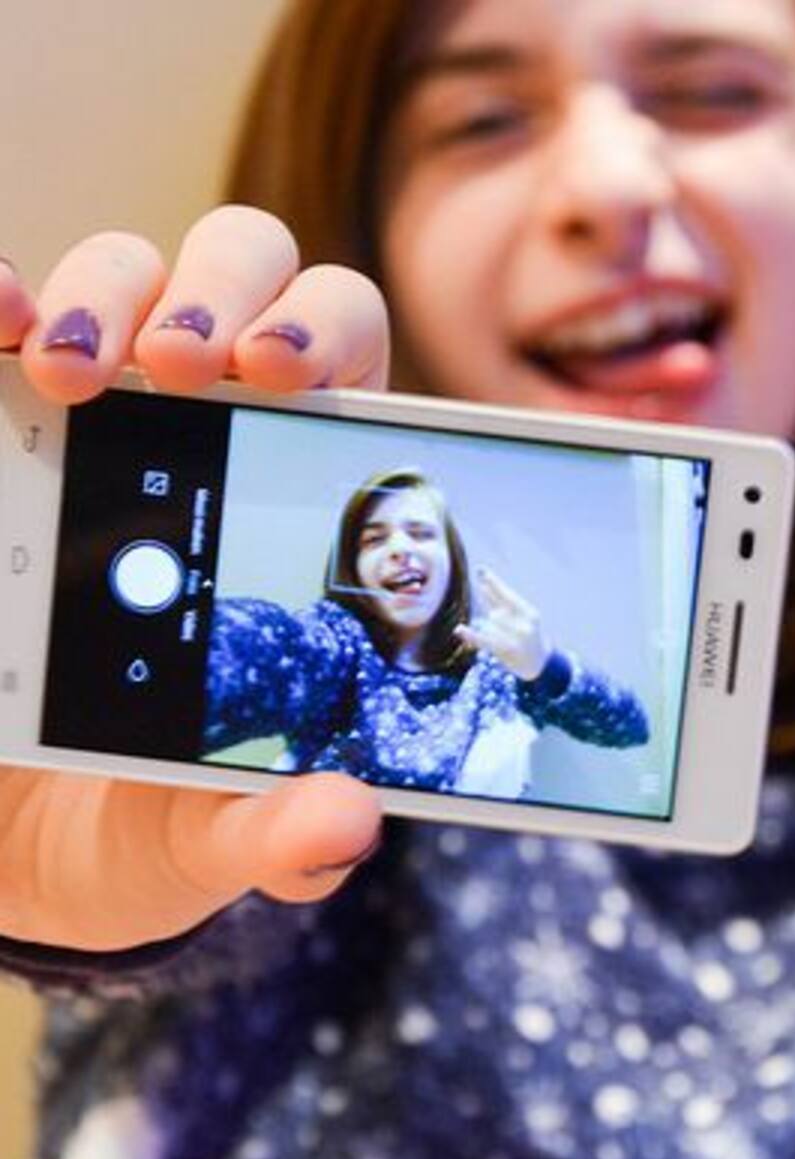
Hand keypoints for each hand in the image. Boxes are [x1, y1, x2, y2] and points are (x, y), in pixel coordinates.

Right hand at [0, 207, 392, 949]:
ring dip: (105, 291)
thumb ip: (275, 834)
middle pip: (248, 281)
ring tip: (69, 372)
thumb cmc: (134, 815)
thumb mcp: (204, 832)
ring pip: (125, 274)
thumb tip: (347, 825)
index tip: (282, 378)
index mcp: (293, 503)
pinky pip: (4, 315)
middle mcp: (208, 433)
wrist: (18, 835)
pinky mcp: (2, 422)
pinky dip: (0, 295)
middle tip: (189, 371)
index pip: (343, 363)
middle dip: (223, 296)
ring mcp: (97, 415)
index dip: (323, 336)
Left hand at [455, 566, 550, 680]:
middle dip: (494, 618)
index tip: (481, 570)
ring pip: (489, 626)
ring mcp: (516, 638)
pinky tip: (459, 629)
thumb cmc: (527, 637)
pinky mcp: (506, 650)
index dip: (493, 583)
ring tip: (507, 641)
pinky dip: (471, 635)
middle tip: (508, 631)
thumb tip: (483, 585)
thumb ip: (500, 604)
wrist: (539, 664)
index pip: (507, 596)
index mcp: (529, 613)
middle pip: (495, 613)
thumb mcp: (519, 618)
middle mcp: (524, 624)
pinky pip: (484, 640)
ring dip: (492, 632)